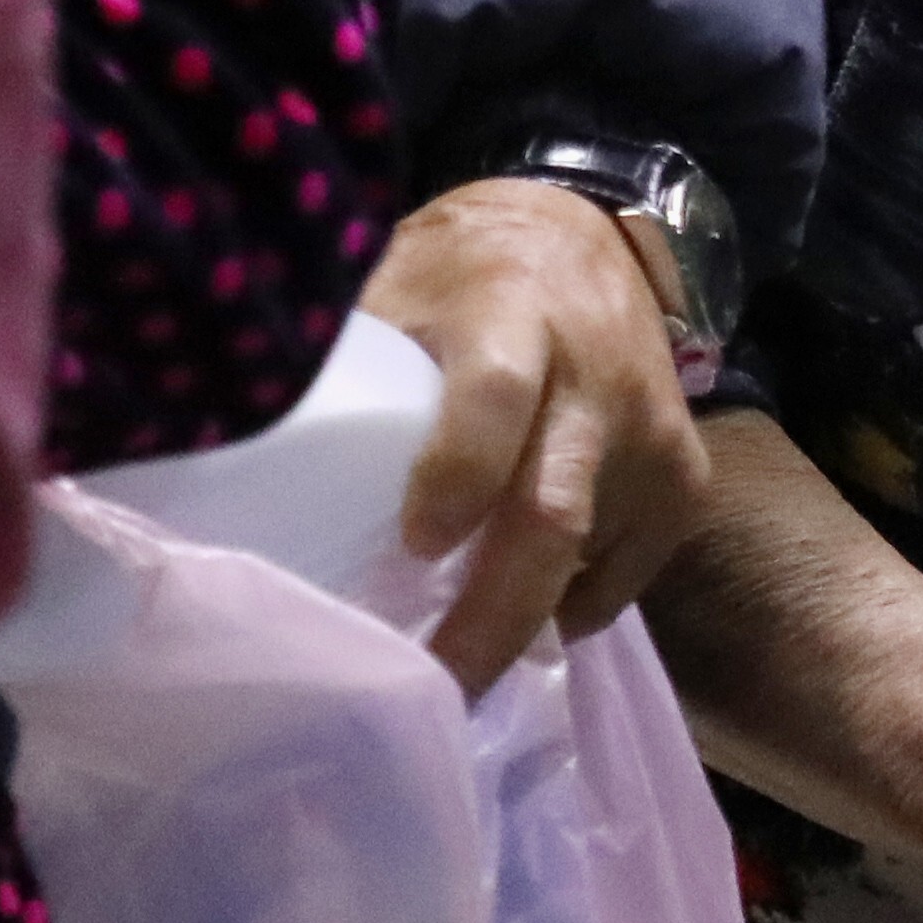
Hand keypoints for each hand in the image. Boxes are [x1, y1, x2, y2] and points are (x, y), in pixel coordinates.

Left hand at [366, 177, 711, 690]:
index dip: (456, 473)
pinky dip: (564, 603)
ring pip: (587, 562)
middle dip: (491, 616)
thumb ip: (349, 366)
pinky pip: (622, 578)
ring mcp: (653, 437)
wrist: (590, 238)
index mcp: (513, 315)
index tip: (413, 546)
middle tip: (433, 684)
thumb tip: (236, 458)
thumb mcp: (397, 284)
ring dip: (517, 619)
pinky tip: (515, 600)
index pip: (496, 397)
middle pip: (552, 516)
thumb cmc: (465, 273)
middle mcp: (597, 380)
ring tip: (455, 655)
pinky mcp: (685, 480)